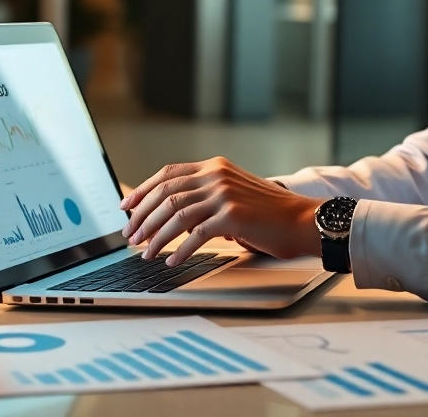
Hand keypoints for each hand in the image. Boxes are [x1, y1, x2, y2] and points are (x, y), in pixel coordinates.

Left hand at [119, 157, 324, 265]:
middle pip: (166, 194)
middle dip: (143, 217)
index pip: (167, 174)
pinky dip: (179, 250)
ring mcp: (224, 194)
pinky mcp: (232, 216)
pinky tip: (171, 260)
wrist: (302, 220)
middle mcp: (217, 175)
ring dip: (156, 236)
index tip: (126, 208)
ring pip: (176, 214)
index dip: (142, 191)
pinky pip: (196, 234)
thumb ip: (205, 196)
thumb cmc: (268, 213)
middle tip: (131, 236)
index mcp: (214, 167)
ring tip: (146, 252)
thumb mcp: (233, 193)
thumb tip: (170, 214)